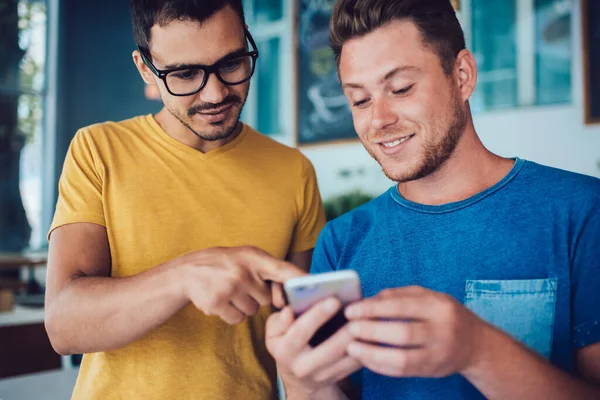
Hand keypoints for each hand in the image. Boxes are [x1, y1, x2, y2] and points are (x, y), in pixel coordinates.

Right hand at [176, 246, 305, 323]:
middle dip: (257, 296)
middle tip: (241, 284)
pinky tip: (221, 300)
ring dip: (244, 305)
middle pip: (267, 299)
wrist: (186, 272)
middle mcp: (242, 271)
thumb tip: (285, 300)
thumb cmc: (224, 264)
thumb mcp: (246, 257)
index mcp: (253, 256)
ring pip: (253, 310)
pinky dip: (232, 313)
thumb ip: (268, 272)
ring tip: (229, 291)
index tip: (317, 287)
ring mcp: (228, 288)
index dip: (300, 279)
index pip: (282, 269)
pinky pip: (238, 318)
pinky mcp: (216, 304)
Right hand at [266, 298, 361, 395]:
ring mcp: (321, 376)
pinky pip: (355, 365)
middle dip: (345, 331)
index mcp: (284, 351)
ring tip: (370, 321)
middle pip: (329, 350)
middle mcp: (302, 367)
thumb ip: (279, 320)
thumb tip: (288, 311)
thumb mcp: (274, 332)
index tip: (334, 300)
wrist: (297, 376)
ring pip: (346, 360)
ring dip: (360, 341)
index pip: (301, 331)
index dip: (317, 315)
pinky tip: (372, 333)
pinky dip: (366, 349)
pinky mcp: (337, 378)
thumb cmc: (286, 342)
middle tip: (359, 314)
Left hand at [344, 286, 489, 377]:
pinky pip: (403, 372)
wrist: (476, 344)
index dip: (372, 308)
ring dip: (372, 353)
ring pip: (402, 358)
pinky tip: (365, 359)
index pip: (400, 306)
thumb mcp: (429, 296)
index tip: (351, 310)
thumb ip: (399, 295)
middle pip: (402, 333)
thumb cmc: (445, 314)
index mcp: (439, 305)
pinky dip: (381, 366)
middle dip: (371, 330)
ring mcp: (439, 354)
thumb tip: (367, 301)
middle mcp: (442, 330)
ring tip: (352, 347)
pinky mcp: (433, 371)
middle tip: (350, 328)